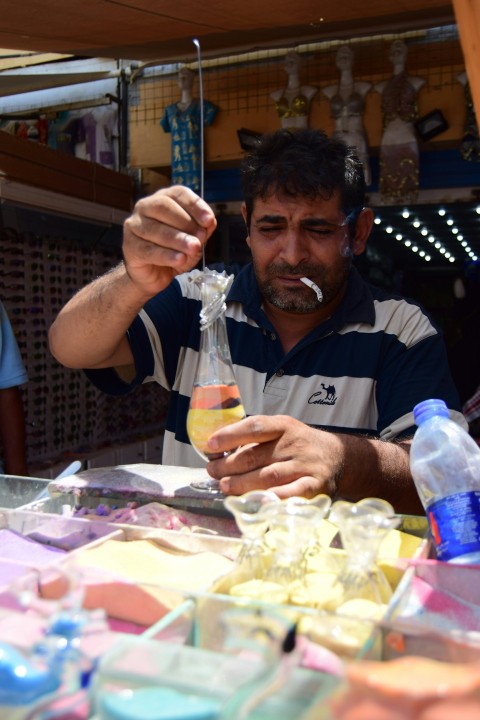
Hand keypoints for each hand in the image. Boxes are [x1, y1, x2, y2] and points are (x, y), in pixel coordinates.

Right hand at [123, 185, 216, 295]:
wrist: (153, 274)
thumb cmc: (173, 251)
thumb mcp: (193, 239)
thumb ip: (201, 230)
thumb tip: (209, 223)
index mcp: (163, 199)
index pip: (178, 193)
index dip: (194, 205)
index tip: (209, 220)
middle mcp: (145, 207)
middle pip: (164, 207)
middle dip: (186, 222)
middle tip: (201, 237)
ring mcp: (134, 226)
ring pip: (155, 229)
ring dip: (178, 239)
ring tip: (193, 248)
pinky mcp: (129, 246)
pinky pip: (148, 249)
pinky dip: (166, 255)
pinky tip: (180, 259)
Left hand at [206, 415, 341, 498]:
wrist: (338, 457)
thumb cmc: (298, 445)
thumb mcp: (281, 431)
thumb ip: (254, 439)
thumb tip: (217, 453)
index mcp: (284, 426)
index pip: (255, 426)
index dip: (230, 435)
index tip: (210, 445)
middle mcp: (294, 444)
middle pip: (255, 455)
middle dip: (228, 466)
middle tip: (212, 472)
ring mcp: (304, 465)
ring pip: (268, 476)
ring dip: (242, 483)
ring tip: (224, 486)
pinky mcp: (314, 486)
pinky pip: (291, 494)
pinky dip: (272, 499)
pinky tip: (255, 502)